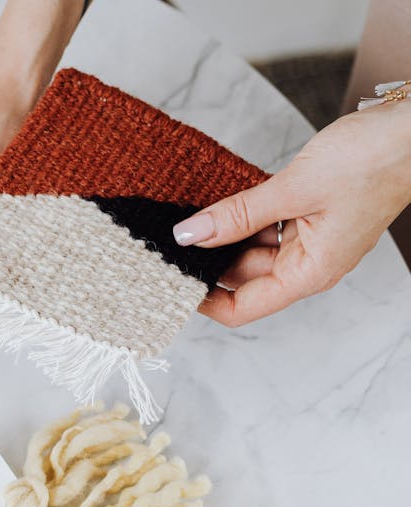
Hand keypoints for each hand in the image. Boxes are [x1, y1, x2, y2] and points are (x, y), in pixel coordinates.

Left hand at [173, 100, 410, 325]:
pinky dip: (241, 216)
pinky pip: (264, 225)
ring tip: (186, 218)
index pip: (242, 308)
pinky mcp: (308, 214)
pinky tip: (215, 204)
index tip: (170, 280)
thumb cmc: (374, 161)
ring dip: (222, 236)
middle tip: (167, 240)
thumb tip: (190, 235)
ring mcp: (309, 239)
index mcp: (310, 272)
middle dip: (208, 262)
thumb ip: (238, 214)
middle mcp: (308, 263)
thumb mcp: (294, 189)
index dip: (204, 301)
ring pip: (250, 249)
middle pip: (242, 278)